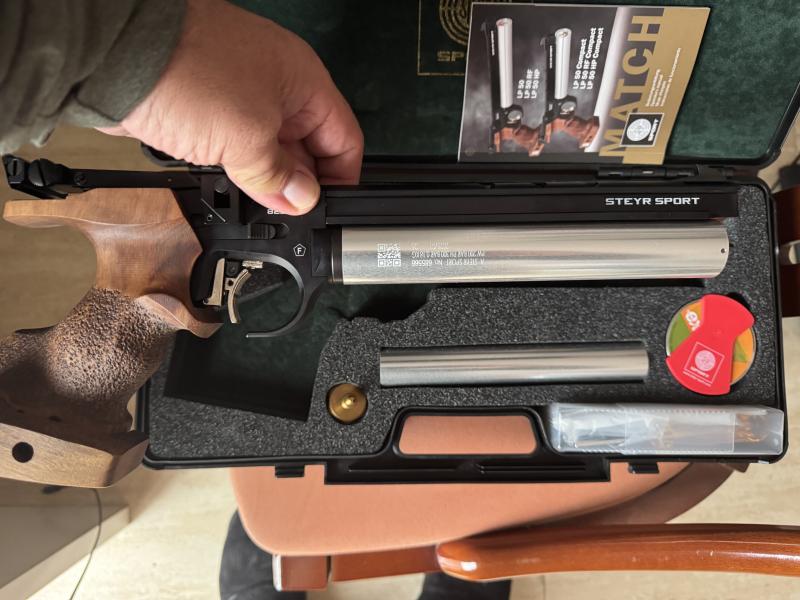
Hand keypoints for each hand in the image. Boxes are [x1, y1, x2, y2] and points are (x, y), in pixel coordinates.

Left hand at [103, 0, 362, 214]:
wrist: (116, 56)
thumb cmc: (190, 73)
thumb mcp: (249, 138)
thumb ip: (279, 176)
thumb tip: (302, 201)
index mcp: (304, 83)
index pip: (344, 138)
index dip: (341, 179)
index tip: (327, 213)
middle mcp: (278, 89)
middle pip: (308, 149)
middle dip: (298, 186)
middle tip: (286, 217)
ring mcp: (241, 100)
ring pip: (269, 152)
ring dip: (265, 182)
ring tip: (256, 206)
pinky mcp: (208, 112)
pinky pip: (236, 150)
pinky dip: (236, 172)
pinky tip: (231, 190)